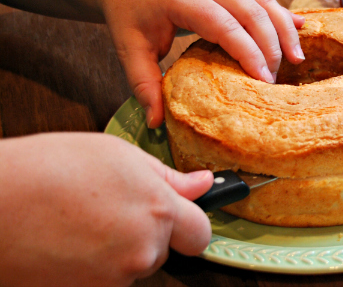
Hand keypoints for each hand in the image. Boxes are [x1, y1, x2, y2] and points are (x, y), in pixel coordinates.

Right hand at [0, 133, 213, 285]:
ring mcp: (115, 278)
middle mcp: (144, 249)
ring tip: (84, 220)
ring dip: (120, 249)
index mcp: (159, 210)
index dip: (190, 222)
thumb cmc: (51, 168)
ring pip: (133, 264)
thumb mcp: (120, 155)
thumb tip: (202, 185)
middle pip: (164, 248)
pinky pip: (106, 280)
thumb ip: (168, 177)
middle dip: (148, 232)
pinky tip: (71, 241)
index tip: (180, 214)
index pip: (200, 232)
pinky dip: (95, 265)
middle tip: (113, 208)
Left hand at [99, 0, 304, 127]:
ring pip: (261, 0)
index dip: (247, 50)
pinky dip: (281, 14)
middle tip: (276, 79)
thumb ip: (143, 85)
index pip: (222, 23)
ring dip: (283, 27)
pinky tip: (301, 27)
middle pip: (250, 9)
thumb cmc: (129, 14)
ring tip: (297, 58)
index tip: (262, 79)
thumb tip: (156, 123)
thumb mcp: (129, 49)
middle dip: (270, 43)